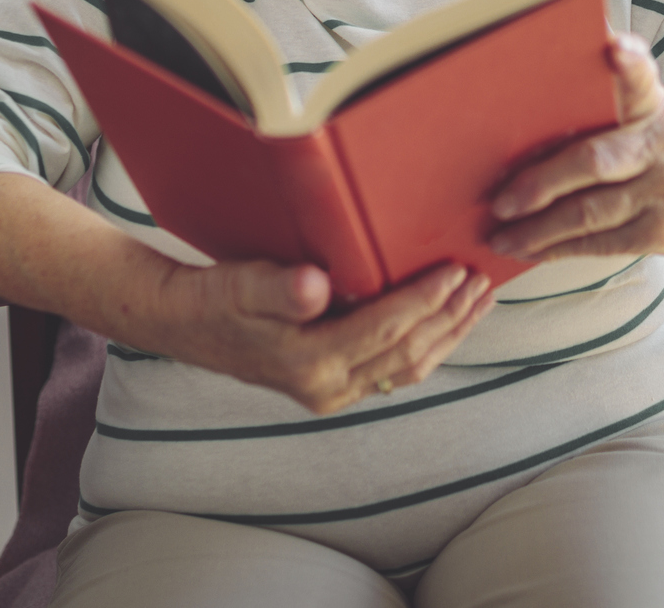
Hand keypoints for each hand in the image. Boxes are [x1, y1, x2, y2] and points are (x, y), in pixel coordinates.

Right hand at [142, 259, 494, 414]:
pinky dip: (426, 344)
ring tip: (479, 302)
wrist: (182, 322)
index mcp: (309, 363)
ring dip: (448, 334)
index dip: (425, 300)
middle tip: (482, 283)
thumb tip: (315, 286)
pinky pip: (393, 370)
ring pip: (407, 368)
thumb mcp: (241, 283)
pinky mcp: (332, 386)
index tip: (455, 270)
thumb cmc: (214, 295)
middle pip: (407, 353)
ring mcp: (330, 392)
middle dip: (450, 318)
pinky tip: (444, 322)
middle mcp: (326, 387)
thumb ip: (279, 286)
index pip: (385, 330)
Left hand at [487, 33, 663, 263]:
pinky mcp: (657, 232)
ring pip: (588, 212)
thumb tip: (534, 82)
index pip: (641, 77)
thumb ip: (603, 96)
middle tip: (500, 200)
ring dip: (537, 228)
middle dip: (541, 183)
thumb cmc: (646, 145)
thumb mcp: (639, 112)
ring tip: (500, 233)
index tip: (613, 47)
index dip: (630, 62)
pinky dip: (555, 248)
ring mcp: (663, 192)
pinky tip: (525, 248)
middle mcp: (661, 145)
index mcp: (652, 105)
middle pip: (595, 160)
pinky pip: (597, 243)